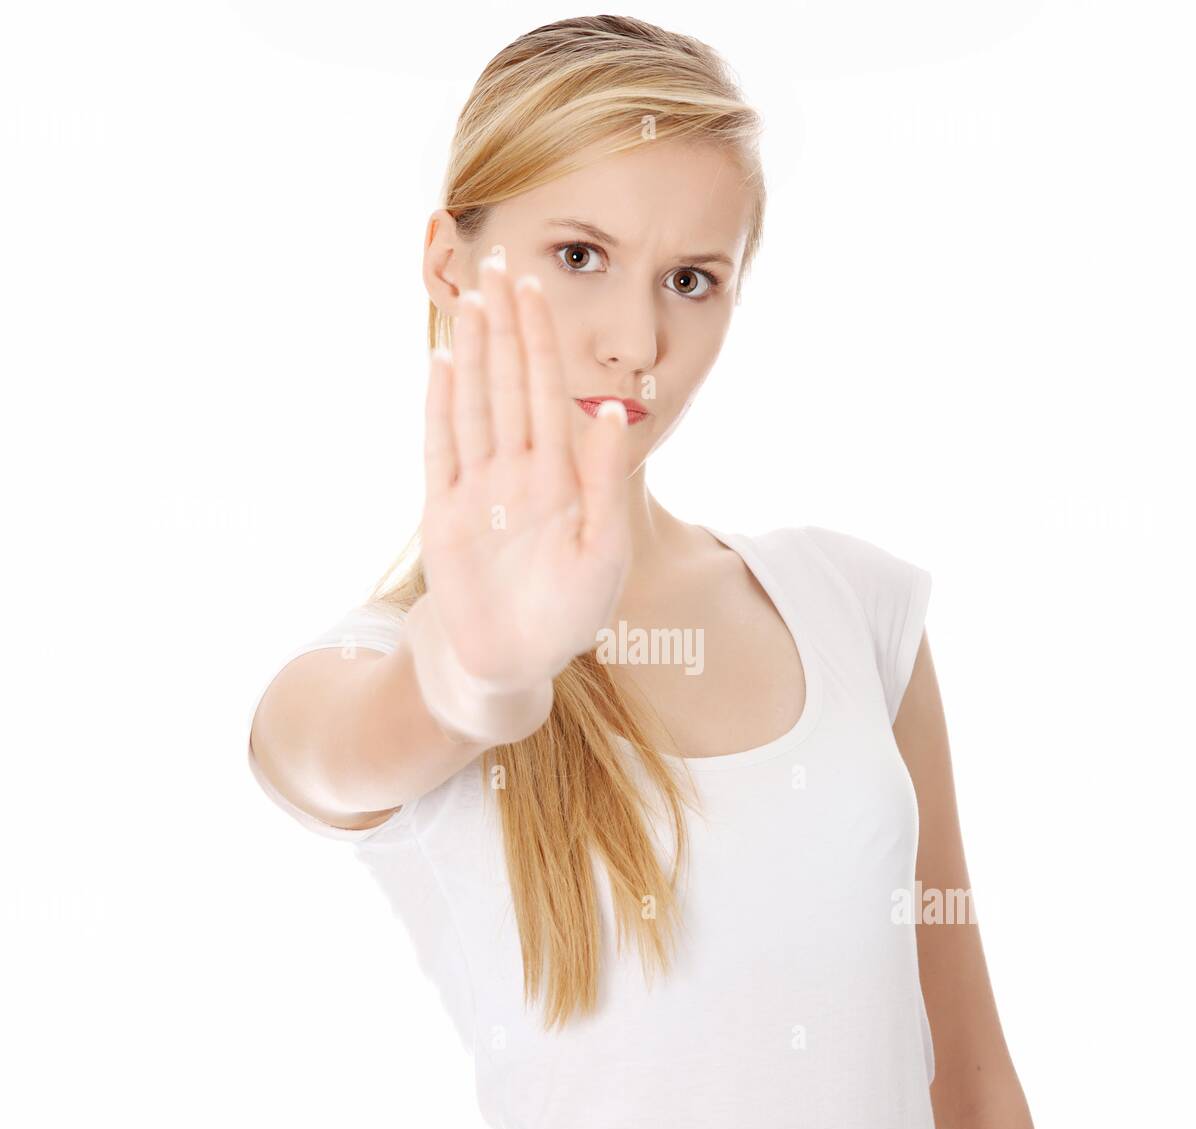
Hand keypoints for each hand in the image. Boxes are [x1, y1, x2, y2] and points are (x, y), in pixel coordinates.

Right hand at [414, 254, 633, 702]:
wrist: (515, 661)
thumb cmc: (569, 613)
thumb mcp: (604, 551)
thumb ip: (605, 482)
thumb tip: (616, 410)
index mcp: (559, 476)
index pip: (548, 392)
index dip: (540, 340)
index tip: (533, 288)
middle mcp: (517, 470)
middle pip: (508, 384)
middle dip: (504, 326)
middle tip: (497, 263)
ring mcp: (478, 487)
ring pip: (474, 404)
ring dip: (471, 353)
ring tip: (468, 300)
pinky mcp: (443, 512)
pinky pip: (441, 449)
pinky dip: (440, 407)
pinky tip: (440, 363)